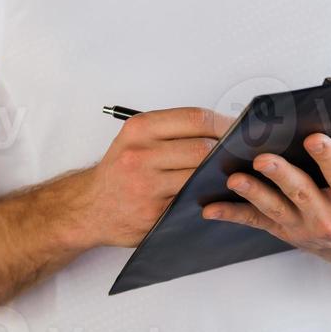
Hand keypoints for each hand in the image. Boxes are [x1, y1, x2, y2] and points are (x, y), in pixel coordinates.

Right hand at [87, 107, 231, 246]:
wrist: (90, 208)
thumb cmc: (119, 170)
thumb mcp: (135, 138)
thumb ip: (171, 130)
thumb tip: (220, 126)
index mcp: (140, 130)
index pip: (195, 119)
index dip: (224, 123)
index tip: (238, 128)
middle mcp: (141, 155)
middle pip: (203, 148)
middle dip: (227, 150)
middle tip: (240, 152)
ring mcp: (147, 186)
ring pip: (200, 175)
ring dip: (221, 174)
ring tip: (232, 170)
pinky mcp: (154, 212)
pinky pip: (192, 200)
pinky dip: (208, 195)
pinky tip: (215, 191)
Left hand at [202, 120, 330, 264]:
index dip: (328, 158)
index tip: (314, 139)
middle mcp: (328, 218)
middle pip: (301, 192)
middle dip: (281, 175)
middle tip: (263, 158)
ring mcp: (303, 227)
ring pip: (274, 208)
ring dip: (252, 193)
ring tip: (235, 179)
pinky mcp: (285, 230)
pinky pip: (255, 222)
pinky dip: (232, 215)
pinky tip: (210, 208)